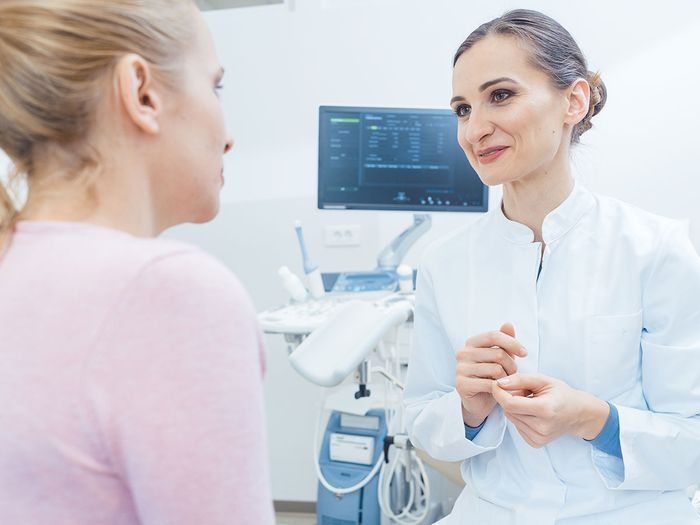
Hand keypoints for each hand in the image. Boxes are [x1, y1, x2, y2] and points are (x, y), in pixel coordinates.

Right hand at [456, 323, 527, 426]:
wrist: (479, 402)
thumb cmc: (491, 376)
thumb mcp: (500, 357)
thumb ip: (504, 340)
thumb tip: (509, 324)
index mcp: (471, 343)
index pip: (493, 335)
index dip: (512, 343)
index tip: (525, 353)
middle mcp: (463, 353)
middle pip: (497, 354)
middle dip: (511, 365)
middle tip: (513, 374)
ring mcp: (460, 369)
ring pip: (496, 369)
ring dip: (507, 378)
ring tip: (506, 382)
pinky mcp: (461, 384)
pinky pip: (489, 384)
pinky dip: (500, 388)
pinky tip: (500, 390)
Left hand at [491, 373, 609, 447]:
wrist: (579, 414)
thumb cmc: (562, 394)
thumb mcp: (543, 380)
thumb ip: (520, 380)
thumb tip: (499, 383)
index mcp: (545, 409)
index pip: (510, 404)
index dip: (499, 393)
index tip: (496, 384)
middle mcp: (542, 427)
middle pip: (509, 410)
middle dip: (509, 398)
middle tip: (523, 391)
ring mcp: (539, 438)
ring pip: (511, 418)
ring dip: (514, 407)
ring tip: (530, 402)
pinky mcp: (536, 443)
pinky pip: (516, 426)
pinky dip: (519, 417)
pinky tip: (532, 413)